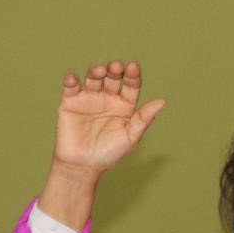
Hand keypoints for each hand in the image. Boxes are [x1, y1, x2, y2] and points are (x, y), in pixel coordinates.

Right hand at [40, 60, 165, 230]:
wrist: (83, 166)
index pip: (131, 85)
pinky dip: (71, 80)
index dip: (133, 75)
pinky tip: (73, 78)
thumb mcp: (131, 136)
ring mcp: (89, 98)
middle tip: (116, 67)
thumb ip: (144, 118)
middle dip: (115, 70)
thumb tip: (163, 101)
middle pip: (113, 78)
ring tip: (99, 70)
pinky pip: (71, 87)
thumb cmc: (109, 154)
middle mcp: (108, 99)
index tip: (133, 67)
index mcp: (125, 106)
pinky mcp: (70, 102)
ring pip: (94, 78)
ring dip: (96, 71)